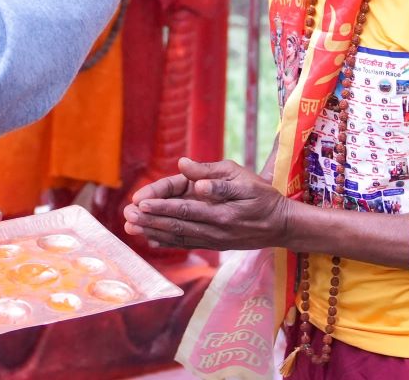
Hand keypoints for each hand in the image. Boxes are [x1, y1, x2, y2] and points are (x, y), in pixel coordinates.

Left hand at [122, 157, 289, 250]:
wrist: (281, 224)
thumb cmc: (261, 193)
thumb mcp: (239, 174)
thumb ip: (210, 172)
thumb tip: (184, 165)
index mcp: (220, 207)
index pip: (185, 206)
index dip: (161, 204)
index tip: (140, 201)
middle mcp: (215, 226)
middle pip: (176, 223)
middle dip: (149, 219)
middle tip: (127, 215)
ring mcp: (214, 239)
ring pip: (179, 235)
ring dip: (153, 231)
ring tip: (131, 227)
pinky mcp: (214, 245)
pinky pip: (187, 243)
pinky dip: (168, 241)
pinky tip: (150, 238)